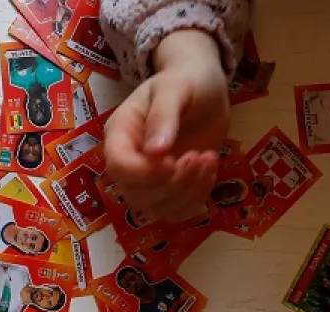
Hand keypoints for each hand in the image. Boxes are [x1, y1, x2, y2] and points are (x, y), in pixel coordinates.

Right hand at [104, 29, 230, 223]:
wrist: (203, 89)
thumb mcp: (174, 88)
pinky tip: (210, 170)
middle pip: (136, 194)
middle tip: (197, 156)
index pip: (119, 166)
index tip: (174, 161)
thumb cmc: (186, 80)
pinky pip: (177, 211)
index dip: (145, 172)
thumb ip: (163, 115)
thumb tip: (155, 151)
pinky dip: (197, 199)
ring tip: (208, 160)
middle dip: (172, 184)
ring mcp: (149, 180)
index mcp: (120, 134)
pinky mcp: (172, 189)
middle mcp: (130, 161)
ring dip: (187, 193)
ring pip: (157, 209)